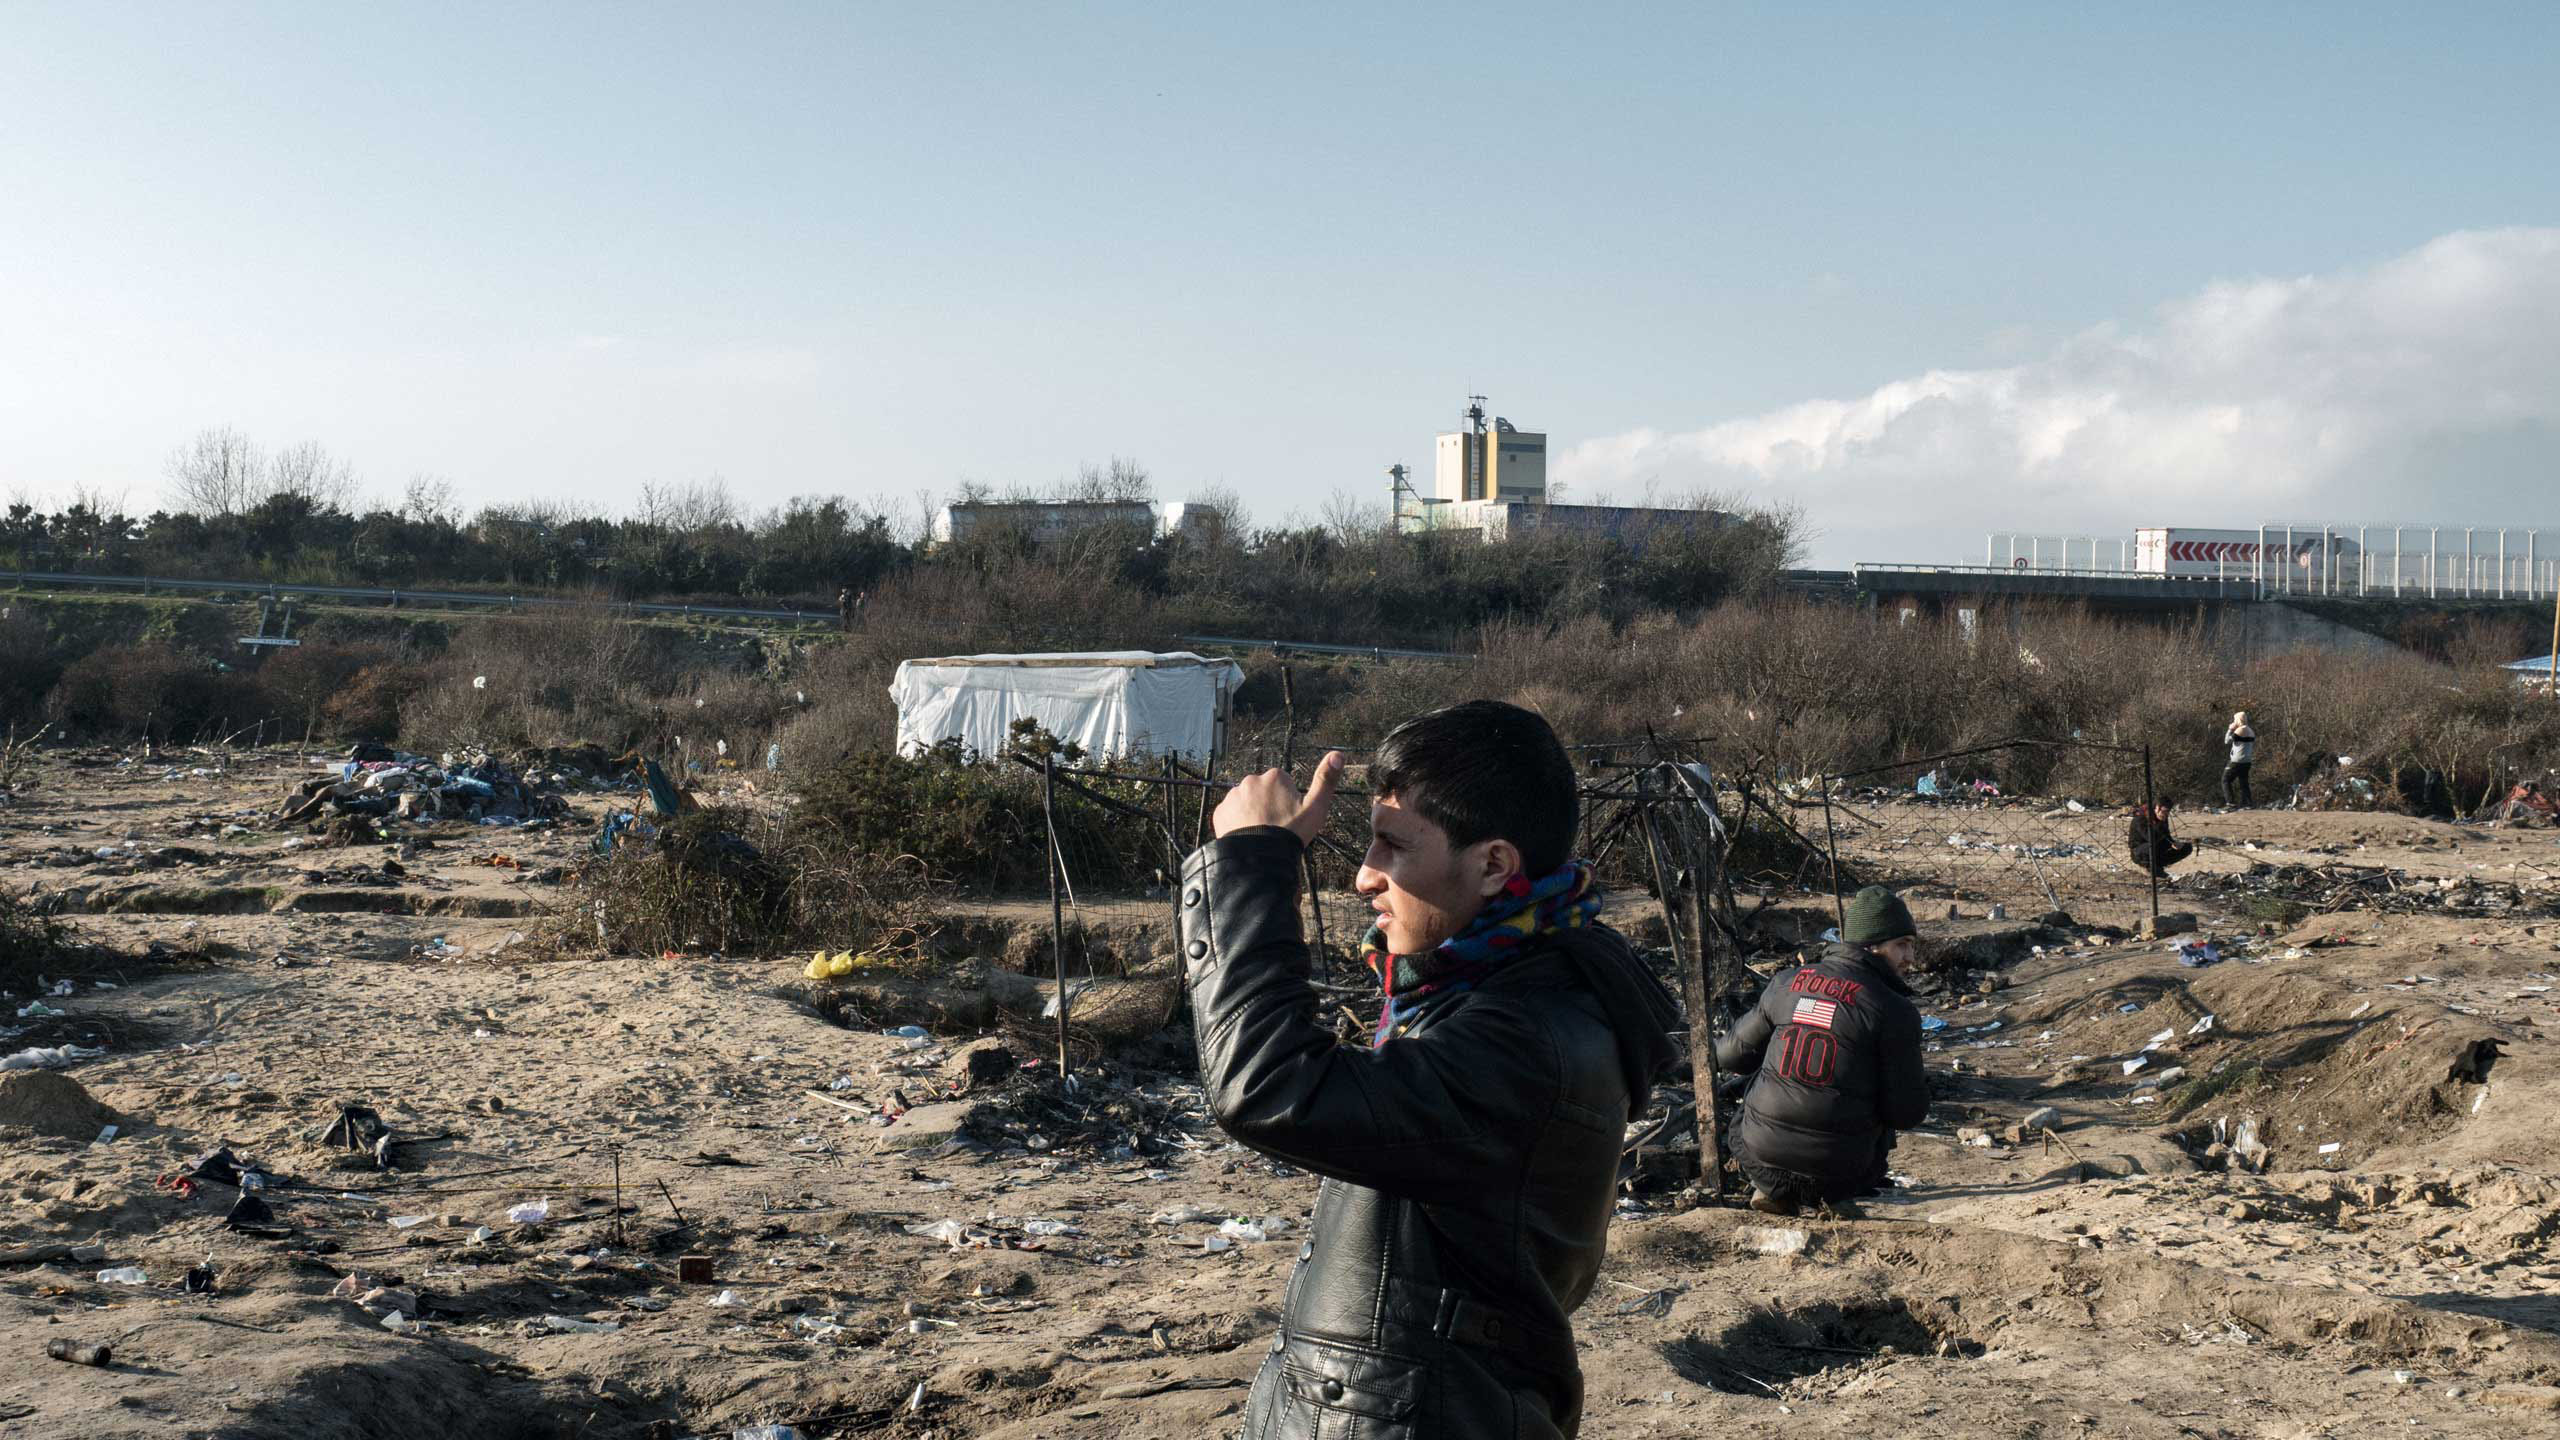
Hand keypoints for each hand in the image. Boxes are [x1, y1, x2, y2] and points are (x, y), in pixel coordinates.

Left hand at [1213, 751, 1342, 846]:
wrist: (1260, 857)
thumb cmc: (1290, 833)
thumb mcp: (1315, 808)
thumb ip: (1326, 780)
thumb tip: (1338, 754)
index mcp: (1275, 776)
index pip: (1283, 785)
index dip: (1288, 802)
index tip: (1289, 817)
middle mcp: (1251, 780)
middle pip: (1263, 792)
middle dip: (1268, 805)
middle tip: (1275, 826)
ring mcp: (1233, 795)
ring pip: (1246, 802)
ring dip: (1252, 813)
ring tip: (1261, 833)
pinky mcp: (1221, 811)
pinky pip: (1231, 814)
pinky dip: (1237, 823)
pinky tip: (1247, 836)